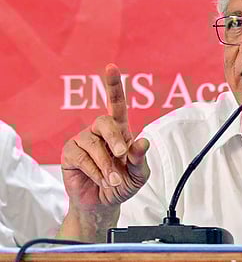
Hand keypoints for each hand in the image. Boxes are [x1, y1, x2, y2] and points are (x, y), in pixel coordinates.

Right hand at [61, 63, 150, 214]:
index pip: (116, 103)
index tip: (110, 67)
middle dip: (115, 138)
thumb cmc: (123, 183)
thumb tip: (143, 141)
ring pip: (93, 144)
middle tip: (122, 155)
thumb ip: (140, 158)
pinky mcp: (70, 154)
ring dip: (106, 164)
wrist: (104, 203)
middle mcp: (100, 131)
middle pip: (105, 121)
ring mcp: (83, 141)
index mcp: (120, 130)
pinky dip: (94, 171)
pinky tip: (101, 179)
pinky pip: (81, 158)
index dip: (112, 85)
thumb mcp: (139, 174)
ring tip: (113, 180)